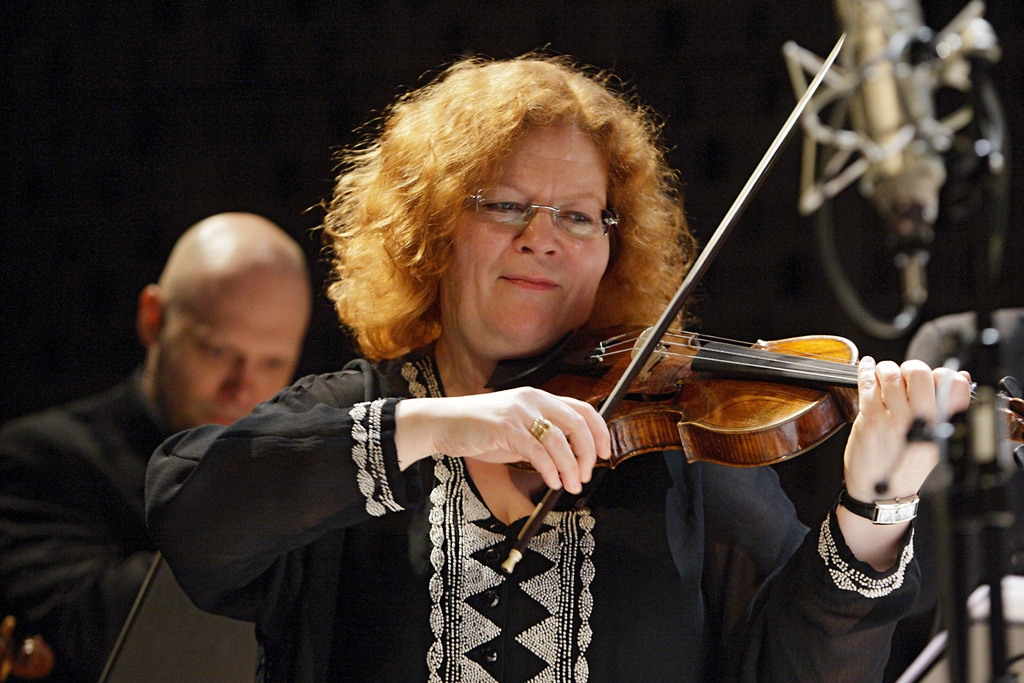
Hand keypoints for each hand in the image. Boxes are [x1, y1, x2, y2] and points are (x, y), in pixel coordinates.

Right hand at [395, 387, 611, 493]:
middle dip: (588, 453)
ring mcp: (520, 412)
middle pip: (577, 423)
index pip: (582, 408)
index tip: (604, 452)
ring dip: (571, 467)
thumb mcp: (517, 427)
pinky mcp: (507, 427)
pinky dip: (550, 469)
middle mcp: (533, 399)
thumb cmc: (479, 428)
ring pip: (560, 441)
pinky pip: (538, 451)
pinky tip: (552, 481)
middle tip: (587, 474)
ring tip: (571, 485)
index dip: (599, 431)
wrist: (443, 423)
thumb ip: (541, 435)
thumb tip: (569, 457)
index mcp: (539, 397)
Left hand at [843, 357, 971, 501]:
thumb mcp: (937, 443)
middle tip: (907, 374)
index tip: (935, 377)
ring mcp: (893, 419)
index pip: (954, 386)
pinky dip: (866, 370)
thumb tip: (960, 378)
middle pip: (920, 373)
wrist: (881, 493)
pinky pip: (868, 385)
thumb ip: (947, 411)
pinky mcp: (869, 419)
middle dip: (913, 367)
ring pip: (891, 375)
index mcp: (941, 426)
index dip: (945, 375)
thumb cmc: (906, 468)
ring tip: (885, 373)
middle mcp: (920, 421)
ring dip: (887, 369)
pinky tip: (867, 366)